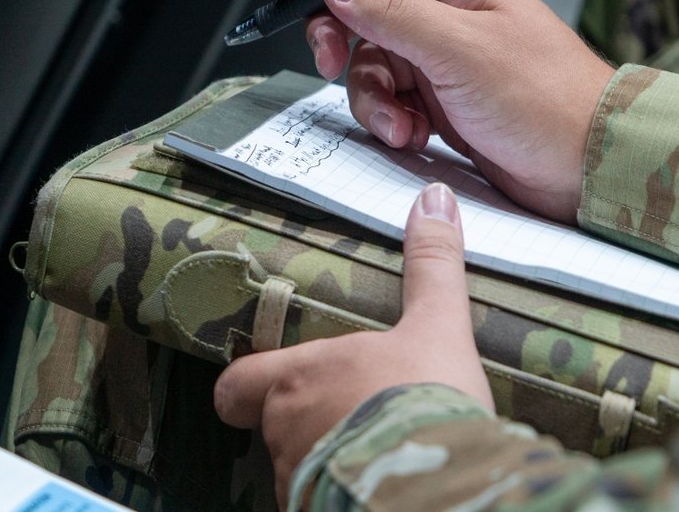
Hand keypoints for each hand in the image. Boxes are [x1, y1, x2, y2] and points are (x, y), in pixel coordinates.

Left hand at [213, 183, 491, 509]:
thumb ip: (431, 266)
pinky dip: (336, 496)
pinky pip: (316, 503)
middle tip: (349, 417)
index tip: (270, 384)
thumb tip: (434, 197)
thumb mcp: (437, 327)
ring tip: (370, 454)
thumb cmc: (428, 401)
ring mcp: (296, 482)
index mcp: (296, 379)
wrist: (443, 486)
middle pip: (272, 427)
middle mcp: (284, 432)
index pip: (235, 385)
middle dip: (304, 423)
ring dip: (324, 461)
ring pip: (295, 470)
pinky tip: (373, 490)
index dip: (246, 386)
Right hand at [267, 0, 615, 222]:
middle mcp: (440, 9)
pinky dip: (389, 121)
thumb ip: (390, 12)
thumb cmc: (548, 97)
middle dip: (338, 38)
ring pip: (365, 62)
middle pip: (357, 6)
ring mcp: (435, 56)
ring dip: (370, 98)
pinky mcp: (434, 99)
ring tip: (401, 124)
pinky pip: (385, 100)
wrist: (587, 165)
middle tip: (333, 62)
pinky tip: (414, 136)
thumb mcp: (459, 48)